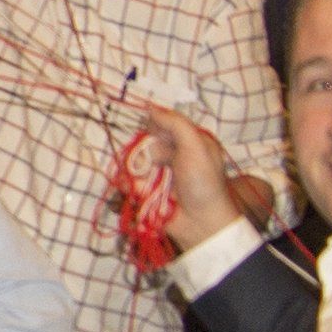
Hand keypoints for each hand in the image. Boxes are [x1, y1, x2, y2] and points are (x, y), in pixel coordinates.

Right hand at [139, 104, 242, 250]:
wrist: (201, 223)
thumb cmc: (203, 183)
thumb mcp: (196, 146)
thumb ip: (175, 124)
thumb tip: (151, 108)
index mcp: (190, 142)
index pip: (164, 124)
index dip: (155, 126)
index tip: (150, 131)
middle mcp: (175, 155)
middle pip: (147, 142)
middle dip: (146, 152)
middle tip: (155, 164)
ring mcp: (161, 174)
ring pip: (136, 162)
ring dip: (137, 171)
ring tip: (146, 183)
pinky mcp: (149, 192)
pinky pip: (130, 181)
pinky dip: (129, 185)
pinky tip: (135, 190)